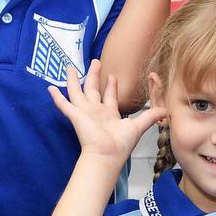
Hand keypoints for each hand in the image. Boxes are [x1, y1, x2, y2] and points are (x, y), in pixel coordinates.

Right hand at [48, 60, 162, 163]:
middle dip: (93, 75)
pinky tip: (50, 88)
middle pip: (92, 89)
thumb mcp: (138, 126)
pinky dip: (56, 97)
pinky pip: (64, 104)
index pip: (109, 96)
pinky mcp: (75, 116)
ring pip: (76, 92)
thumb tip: (166, 111)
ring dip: (72, 80)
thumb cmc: (120, 144)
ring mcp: (83, 113)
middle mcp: (95, 111)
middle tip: (95, 61)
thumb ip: (150, 116)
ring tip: (69, 67)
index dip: (111, 86)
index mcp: (108, 114)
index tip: (112, 75)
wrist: (106, 154)